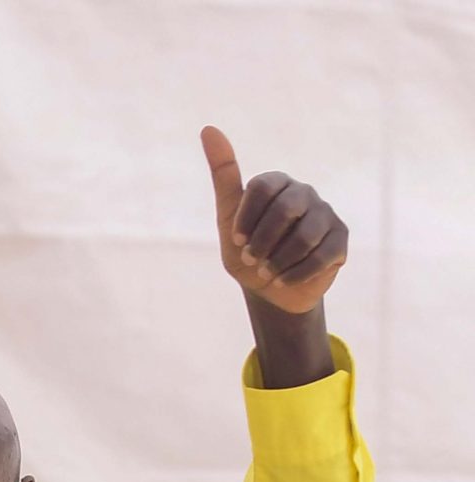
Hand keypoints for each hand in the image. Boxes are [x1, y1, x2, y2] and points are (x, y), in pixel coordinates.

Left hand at [201, 127, 346, 316]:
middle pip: (286, 209)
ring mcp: (325, 214)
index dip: (246, 218)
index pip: (263, 187)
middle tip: (251, 258)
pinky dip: (295, 274)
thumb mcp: (227, 216)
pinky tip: (283, 279)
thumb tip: (208, 128)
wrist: (267, 288)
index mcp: (277, 183)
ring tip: (267, 272)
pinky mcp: (340, 238)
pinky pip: (320, 256)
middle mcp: (304, 193)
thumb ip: (223, 174)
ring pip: (305, 236)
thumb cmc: (245, 249)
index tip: (237, 239)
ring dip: (278, 261)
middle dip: (262, 241)